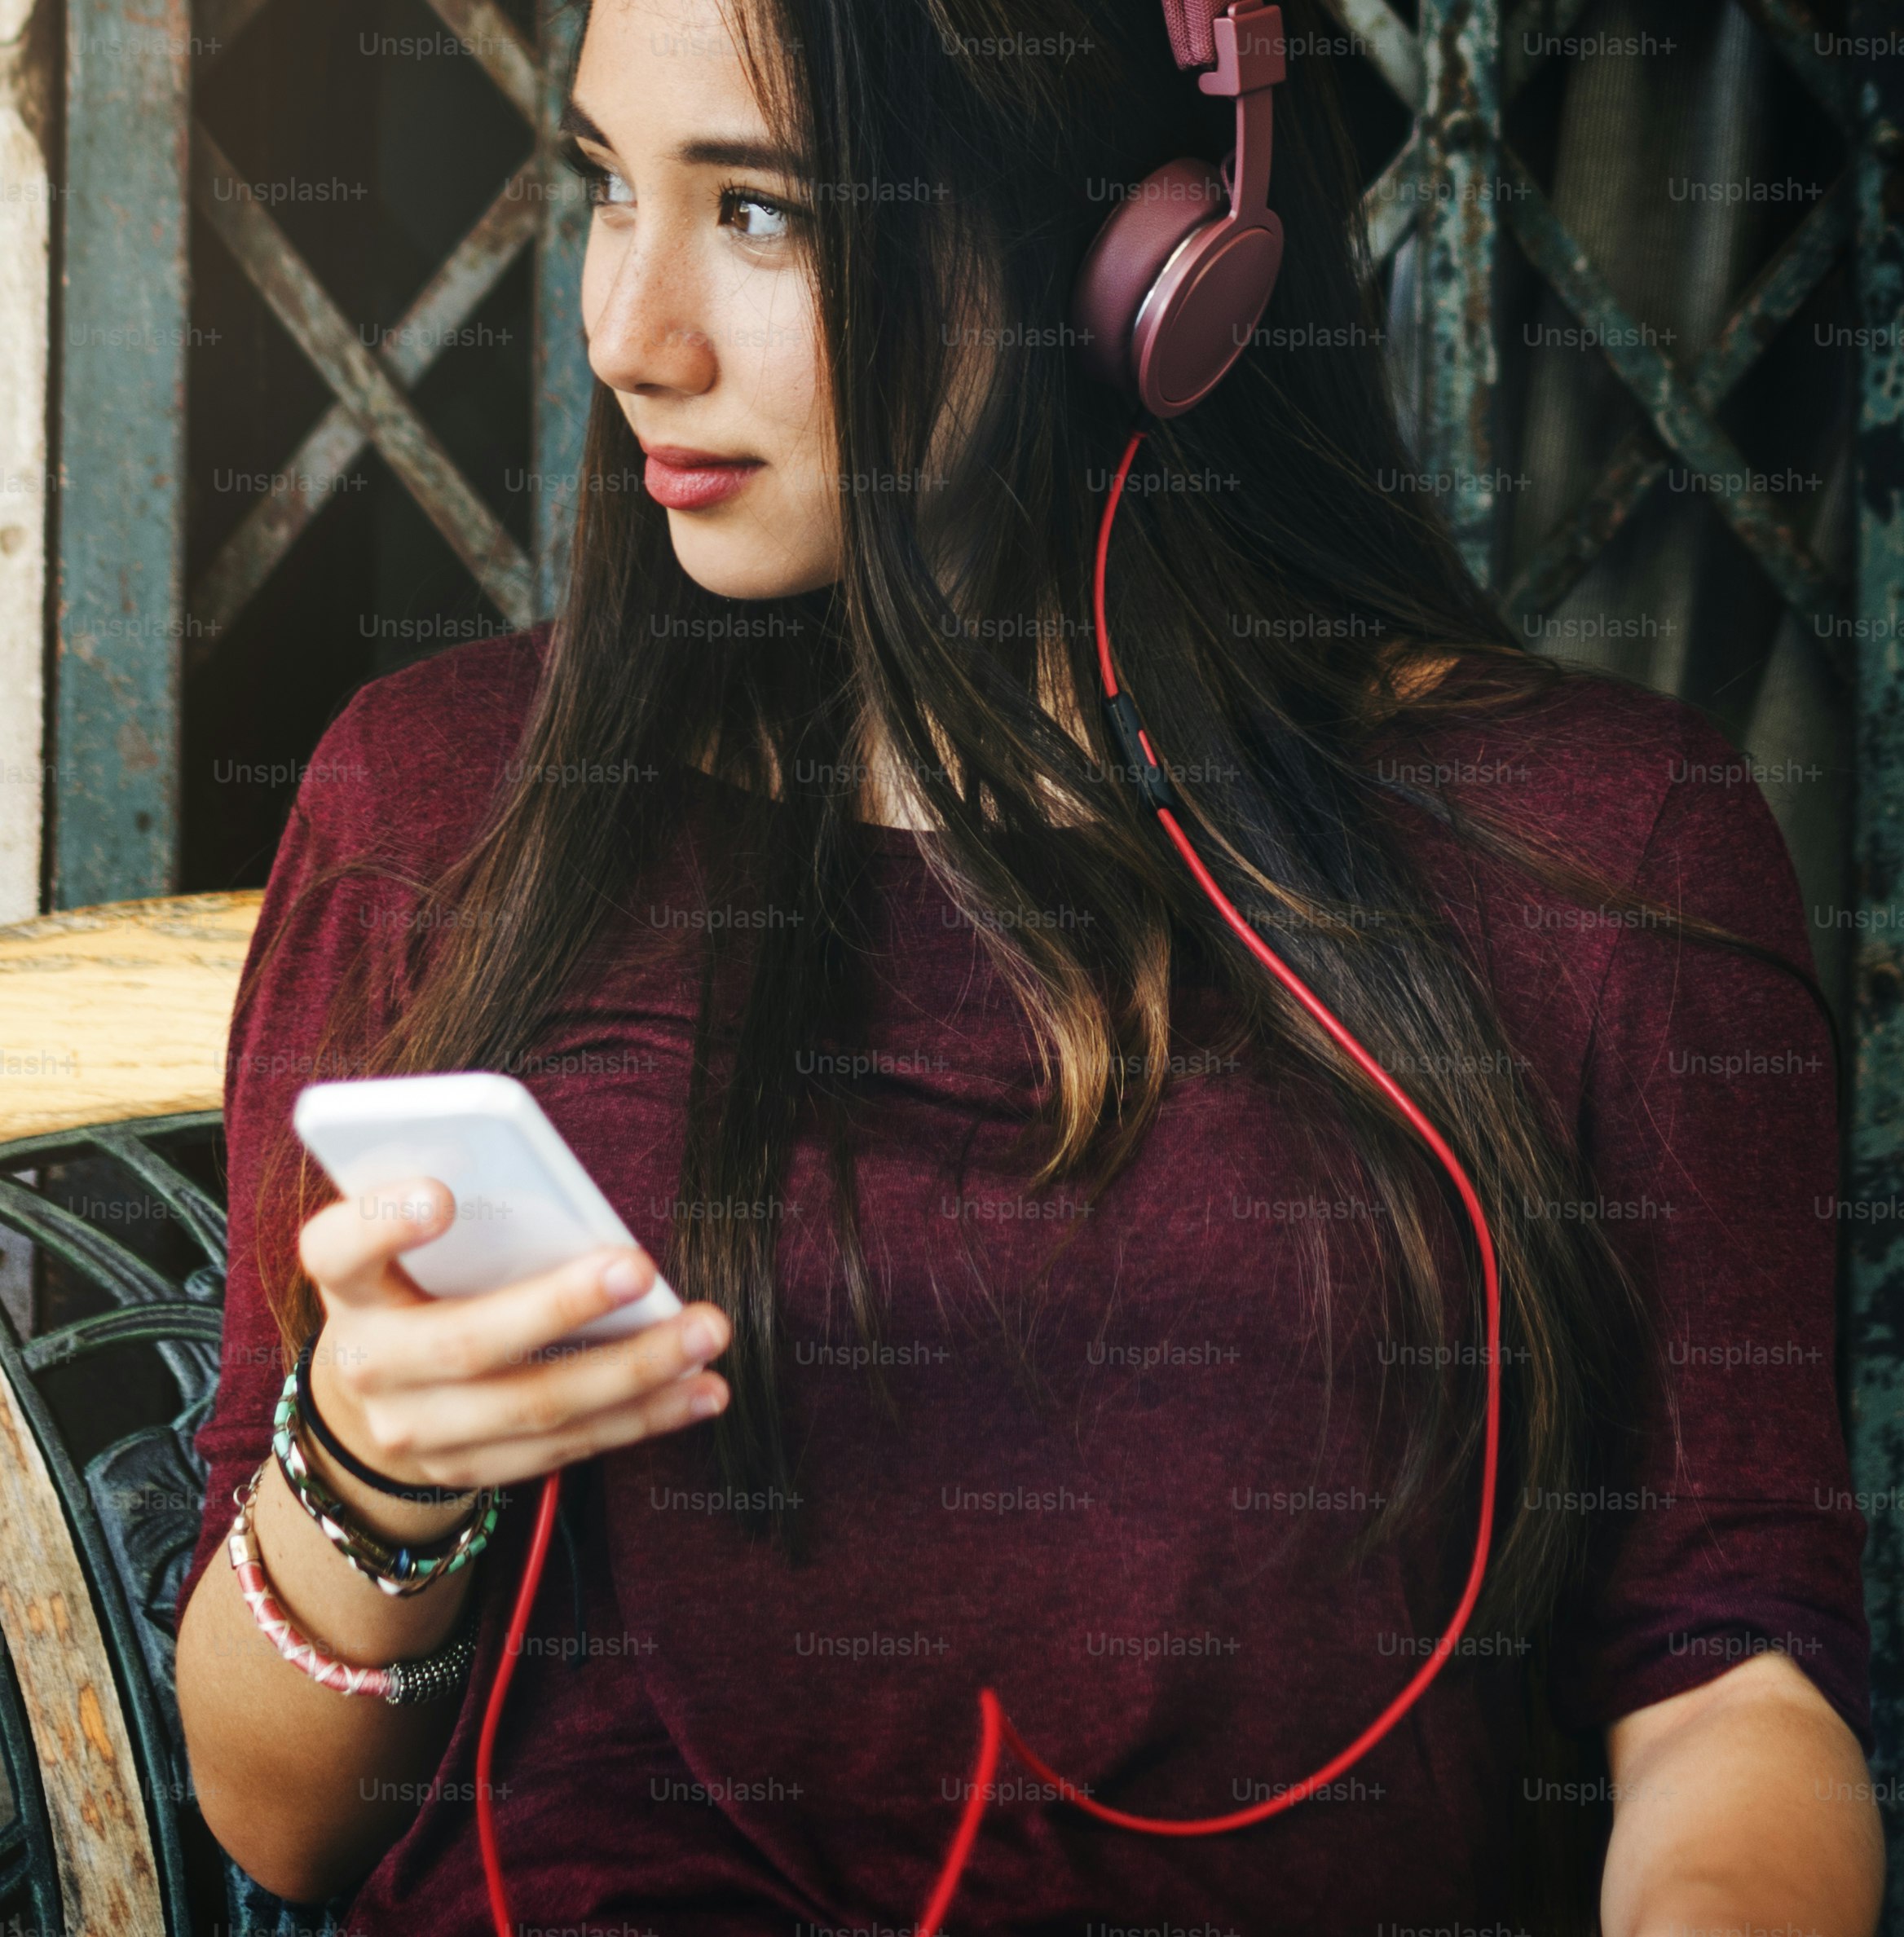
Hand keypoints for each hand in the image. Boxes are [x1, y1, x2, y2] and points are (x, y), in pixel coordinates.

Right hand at [297, 1176, 729, 1495]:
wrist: (378, 1394)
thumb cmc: (424, 1281)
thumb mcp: (422, 1245)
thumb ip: (478, 1219)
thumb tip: (573, 1207)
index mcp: (349, 1284)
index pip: (339, 1249)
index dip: (383, 1222)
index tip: (442, 1194)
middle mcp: (369, 1363)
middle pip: (466, 1342)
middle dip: (561, 1305)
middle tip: (641, 1267)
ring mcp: (415, 1431)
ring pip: (532, 1406)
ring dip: (633, 1371)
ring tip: (705, 1334)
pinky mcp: (469, 1470)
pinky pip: (565, 1447)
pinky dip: (643, 1417)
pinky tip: (701, 1389)